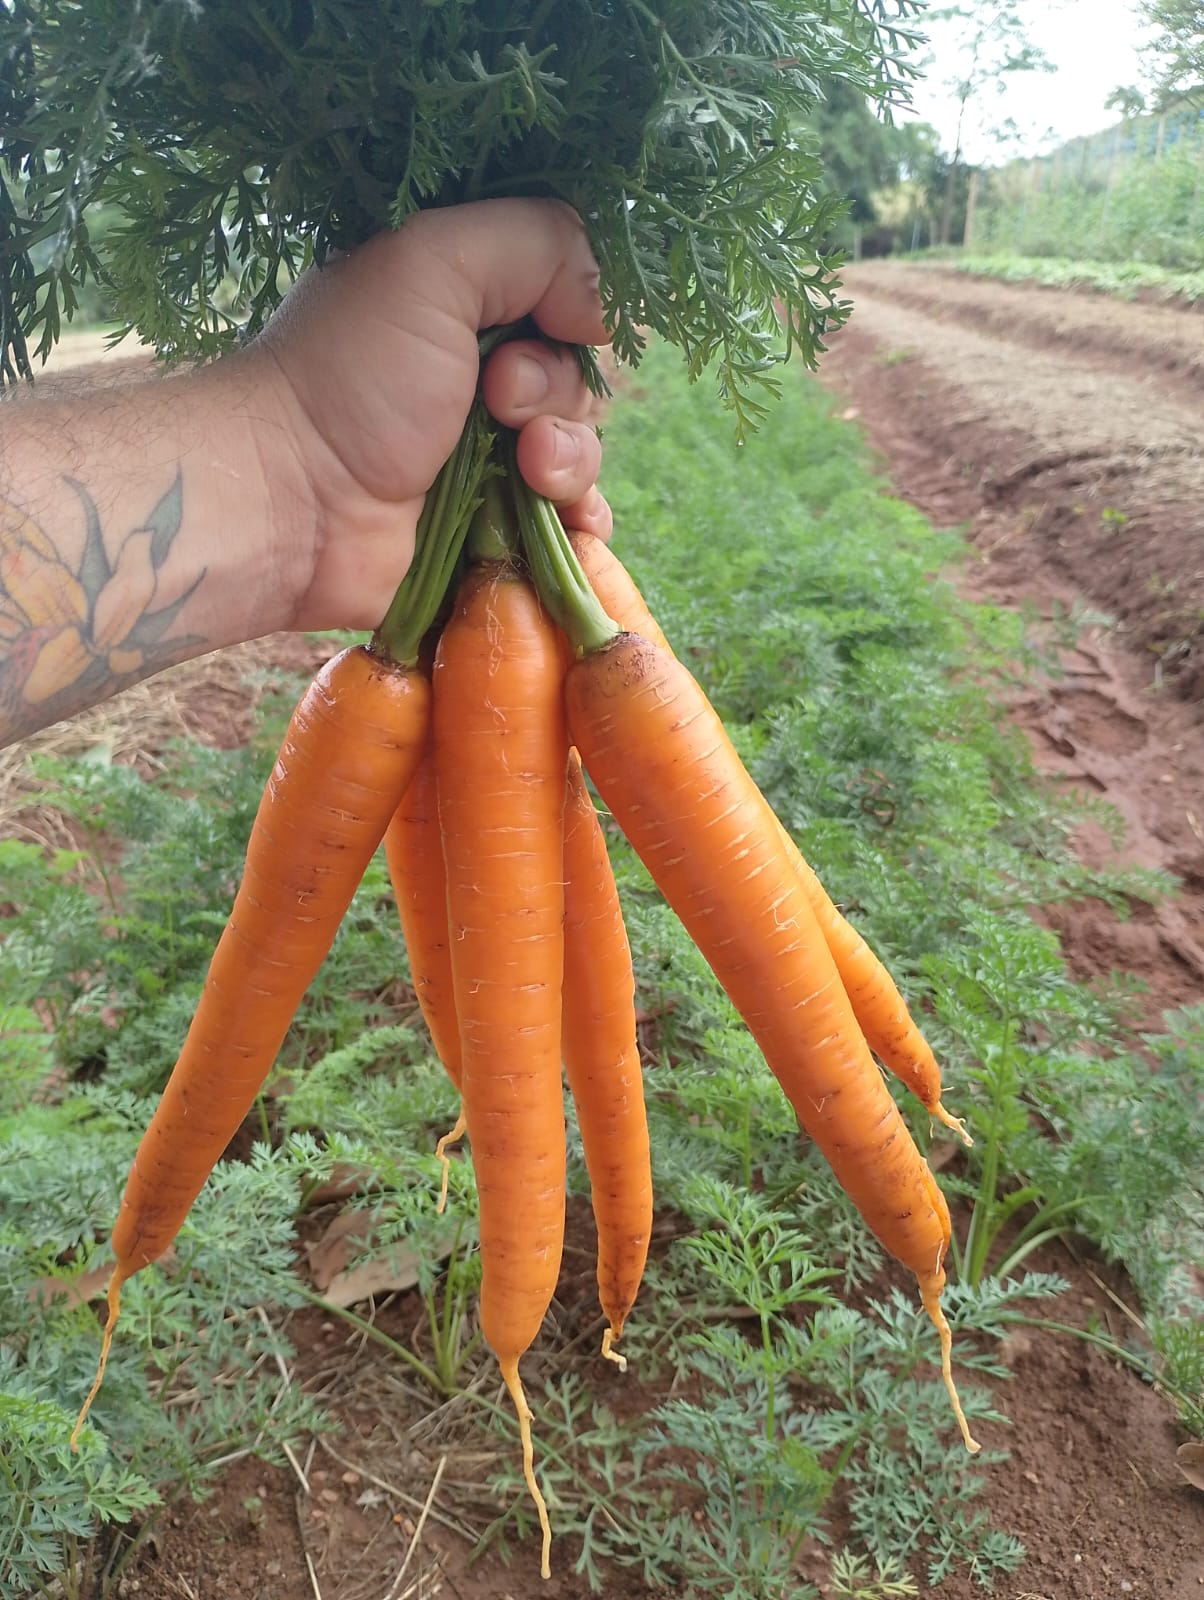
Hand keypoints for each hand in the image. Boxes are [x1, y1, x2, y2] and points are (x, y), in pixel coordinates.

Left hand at [254, 198, 612, 631]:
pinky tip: (566, 520)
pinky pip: (572, 523)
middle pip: (577, 377)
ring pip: (581, 450)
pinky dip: (580, 520)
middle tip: (498, 403)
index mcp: (459, 305)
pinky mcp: (491, 532)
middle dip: (558, 391)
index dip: (569, 313)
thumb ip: (535, 242)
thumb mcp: (433, 260)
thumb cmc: (348, 374)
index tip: (537, 330)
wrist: (291, 503)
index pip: (561, 297)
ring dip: (571, 458)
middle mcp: (474, 378)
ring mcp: (485, 460)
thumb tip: (605, 305)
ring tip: (528, 471)